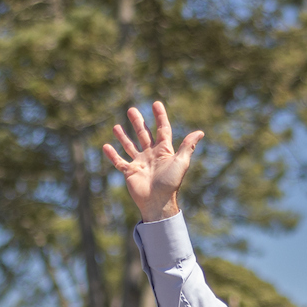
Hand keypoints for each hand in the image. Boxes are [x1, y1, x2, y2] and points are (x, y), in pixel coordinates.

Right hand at [102, 102, 203, 221]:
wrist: (158, 202)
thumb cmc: (171, 183)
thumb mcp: (181, 162)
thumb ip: (188, 146)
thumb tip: (200, 132)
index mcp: (164, 151)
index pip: (162, 129)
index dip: (160, 116)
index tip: (156, 104)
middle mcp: (151, 155)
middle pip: (143, 134)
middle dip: (138, 122)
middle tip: (131, 110)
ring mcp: (140, 163)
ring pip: (130, 146)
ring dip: (123, 136)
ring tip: (116, 126)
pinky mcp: (130, 172)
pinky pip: (119, 162)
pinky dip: (112, 155)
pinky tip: (106, 146)